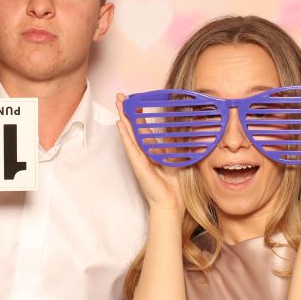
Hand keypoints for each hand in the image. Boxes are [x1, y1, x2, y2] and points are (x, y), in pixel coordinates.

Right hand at [115, 94, 184, 213]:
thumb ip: (176, 145)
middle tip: (121, 97)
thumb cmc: (174, 185)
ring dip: (123, 117)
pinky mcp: (137, 164)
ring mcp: (138, 158)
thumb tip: (182, 130)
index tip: (136, 102)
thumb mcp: (178, 159)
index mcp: (152, 151)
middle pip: (132, 128)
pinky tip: (120, 123)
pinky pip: (130, 146)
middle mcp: (143, 152)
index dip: (139, 115)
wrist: (171, 202)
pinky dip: (125, 134)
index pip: (143, 129)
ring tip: (118, 103)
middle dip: (127, 112)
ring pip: (128, 133)